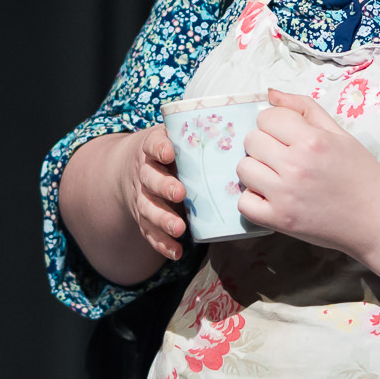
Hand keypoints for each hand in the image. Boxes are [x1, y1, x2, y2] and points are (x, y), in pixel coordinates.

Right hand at [120, 125, 188, 262]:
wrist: (134, 167)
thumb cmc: (169, 149)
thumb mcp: (176, 136)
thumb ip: (198, 134)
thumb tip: (245, 126)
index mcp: (152, 149)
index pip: (153, 144)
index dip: (160, 148)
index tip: (170, 151)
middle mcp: (144, 172)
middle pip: (149, 179)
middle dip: (164, 186)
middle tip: (180, 193)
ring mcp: (142, 196)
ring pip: (147, 208)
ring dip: (162, 219)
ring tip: (179, 229)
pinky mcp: (144, 218)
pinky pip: (149, 232)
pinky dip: (161, 243)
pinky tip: (176, 252)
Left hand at [236, 88, 379, 255]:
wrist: (377, 221)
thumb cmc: (362, 175)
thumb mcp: (340, 134)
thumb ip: (304, 108)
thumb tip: (271, 94)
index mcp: (312, 141)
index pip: (266, 117)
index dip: (276, 123)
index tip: (289, 134)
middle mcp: (295, 166)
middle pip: (251, 140)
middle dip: (265, 143)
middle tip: (285, 155)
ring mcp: (284, 196)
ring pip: (243, 168)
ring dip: (257, 169)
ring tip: (279, 175)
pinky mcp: (279, 221)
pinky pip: (244, 202)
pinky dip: (254, 198)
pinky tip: (272, 195)